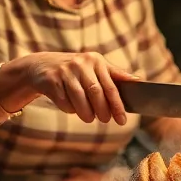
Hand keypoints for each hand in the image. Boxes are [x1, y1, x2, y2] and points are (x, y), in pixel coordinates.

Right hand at [14, 52, 136, 124]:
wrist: (41, 66)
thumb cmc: (76, 70)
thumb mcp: (95, 67)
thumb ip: (115, 75)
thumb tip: (138, 81)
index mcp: (96, 60)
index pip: (111, 86)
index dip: (117, 105)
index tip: (123, 120)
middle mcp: (81, 63)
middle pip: (96, 92)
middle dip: (103, 110)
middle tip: (106, 120)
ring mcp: (65, 71)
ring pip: (79, 98)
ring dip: (86, 113)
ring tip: (89, 118)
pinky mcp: (51, 80)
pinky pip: (64, 101)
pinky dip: (69, 109)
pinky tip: (71, 107)